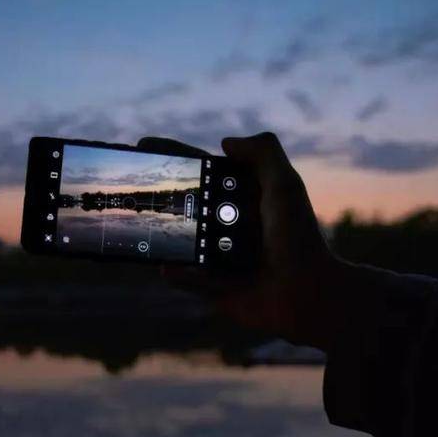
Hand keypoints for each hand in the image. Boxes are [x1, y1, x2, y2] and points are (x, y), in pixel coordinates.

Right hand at [138, 132, 348, 350]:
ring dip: (162, 235)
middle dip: (159, 196)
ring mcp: (221, 259)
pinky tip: (164, 265)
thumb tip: (225, 143)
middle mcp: (230, 226)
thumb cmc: (299, 239)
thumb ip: (262, 153)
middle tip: (128, 188)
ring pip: (183, 244)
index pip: (202, 171)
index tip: (144, 147)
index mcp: (244, 198)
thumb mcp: (285, 185)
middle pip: (186, 206)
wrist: (309, 294)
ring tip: (137, 224)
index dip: (174, 157)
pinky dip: (177, 274)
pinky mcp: (218, 290)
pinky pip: (189, 281)